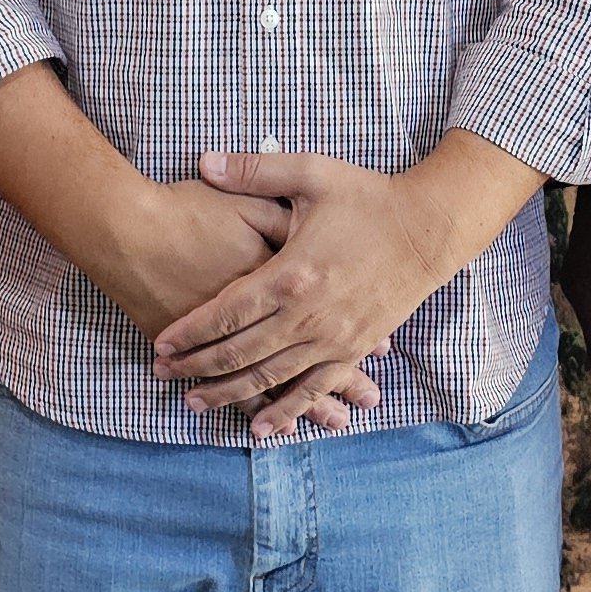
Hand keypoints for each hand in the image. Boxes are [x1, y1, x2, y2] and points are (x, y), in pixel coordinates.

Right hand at [0, 65, 382, 429]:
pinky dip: (259, 405)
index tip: (381, 350)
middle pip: (308, 354)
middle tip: (369, 402)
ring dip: (308, 403)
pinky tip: (272, 423)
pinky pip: (233, 385)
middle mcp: (257, 316)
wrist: (120, 225)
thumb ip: (283, 206)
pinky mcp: (196, 347)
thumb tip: (311, 219)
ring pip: (275, 380)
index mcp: (278, 276)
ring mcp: (223, 338)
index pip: (323, 311)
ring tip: (336, 423)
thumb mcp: (246, 198)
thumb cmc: (183, 207)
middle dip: (342, 381)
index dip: (353, 332)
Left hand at [155, 131, 542, 439]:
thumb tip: (203, 162)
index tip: (161, 342)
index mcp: (292, 274)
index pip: (228, 312)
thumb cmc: (369, 198)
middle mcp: (309, 315)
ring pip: (271, 378)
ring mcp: (333, 338)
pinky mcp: (353, 349)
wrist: (428, 229)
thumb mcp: (311, 174)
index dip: (191, 330)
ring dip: (230, 393)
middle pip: (241, 352)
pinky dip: (286, 410)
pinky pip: (313, 388)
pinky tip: (261, 429)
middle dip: (198, 366)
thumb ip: (254, 171)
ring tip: (194, 403)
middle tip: (163, 374)